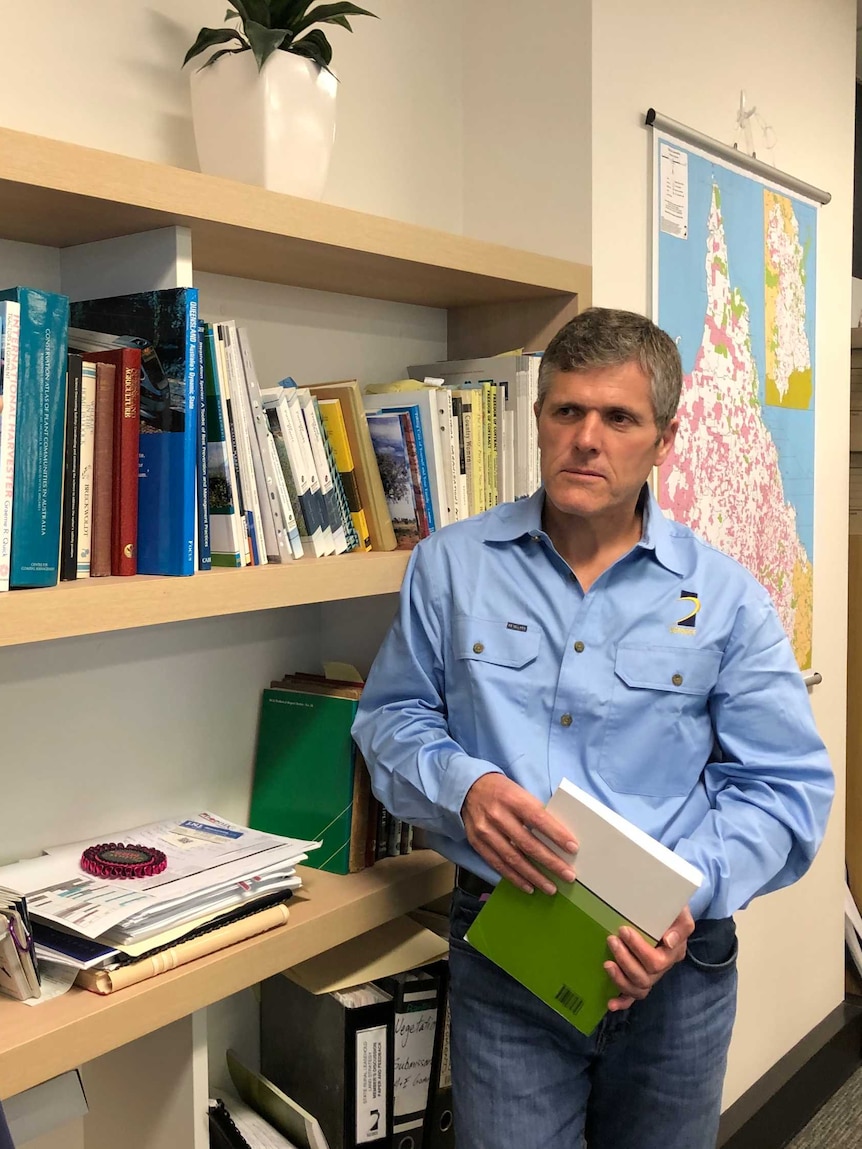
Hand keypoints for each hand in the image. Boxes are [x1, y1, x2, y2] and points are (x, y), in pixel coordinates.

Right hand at [461, 772, 577, 894]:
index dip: (556, 834)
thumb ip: (535, 811)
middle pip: (527, 843)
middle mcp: (498, 816)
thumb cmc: (502, 791)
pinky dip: (515, 878)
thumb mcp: (519, 792)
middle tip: (568, 875)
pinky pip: (497, 864)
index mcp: (512, 799)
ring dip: (534, 876)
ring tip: (551, 888)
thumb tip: (558, 835)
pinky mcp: (477, 843)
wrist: (468, 788)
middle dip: (550, 862)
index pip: (538, 819)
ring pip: (513, 859)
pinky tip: (529, 886)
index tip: (573, 848)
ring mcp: (485, 831)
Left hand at [604, 905, 694, 1011]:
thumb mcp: (680, 913)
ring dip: (620, 979)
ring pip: (639, 990)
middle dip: (625, 959)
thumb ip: (681, 925)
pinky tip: (610, 1003)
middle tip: (612, 940)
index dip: (639, 949)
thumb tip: (669, 941)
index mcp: (673, 953)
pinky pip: (633, 997)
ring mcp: (651, 976)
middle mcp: (663, 968)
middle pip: (645, 977)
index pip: (657, 961)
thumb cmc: (670, 912)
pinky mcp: (640, 980)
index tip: (623, 930)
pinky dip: (622, 1002)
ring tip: (607, 964)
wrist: (664, 914)